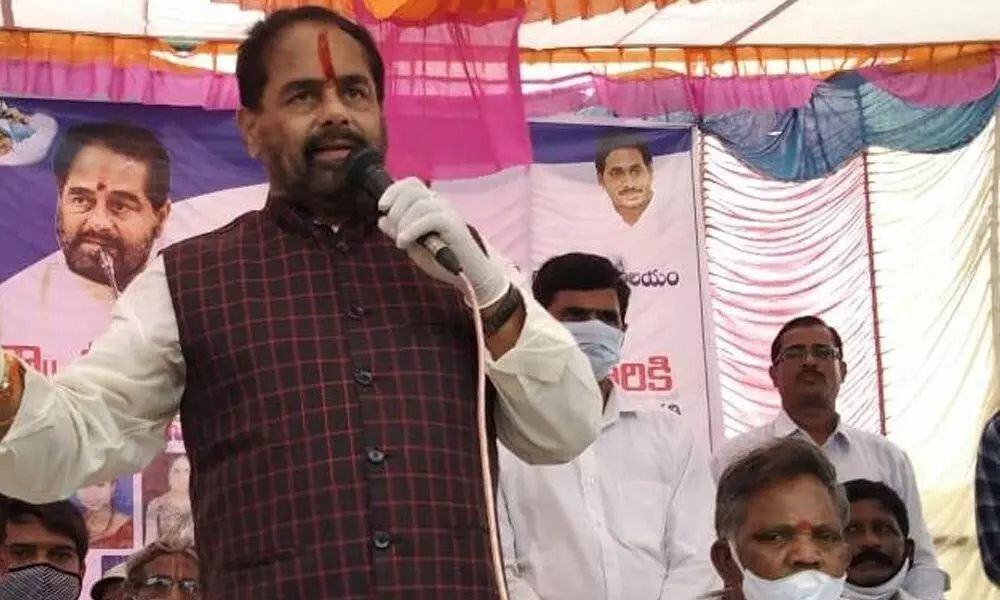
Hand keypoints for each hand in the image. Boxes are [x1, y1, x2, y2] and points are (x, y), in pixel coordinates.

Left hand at [377, 177, 508, 306]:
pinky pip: (429, 218)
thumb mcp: (413, 246)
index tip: (382, 208)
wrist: (469, 274)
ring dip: (402, 223)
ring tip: (401, 242)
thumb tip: (382, 219)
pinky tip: (404, 242)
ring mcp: (448, 212)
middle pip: (411, 190)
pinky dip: (411, 230)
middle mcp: (440, 203)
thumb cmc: (443, 259)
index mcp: (430, 203)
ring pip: (418, 204)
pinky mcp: (453, 224)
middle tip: (394, 232)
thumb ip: (398, 231)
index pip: (410, 184)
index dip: (393, 191)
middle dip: (395, 210)